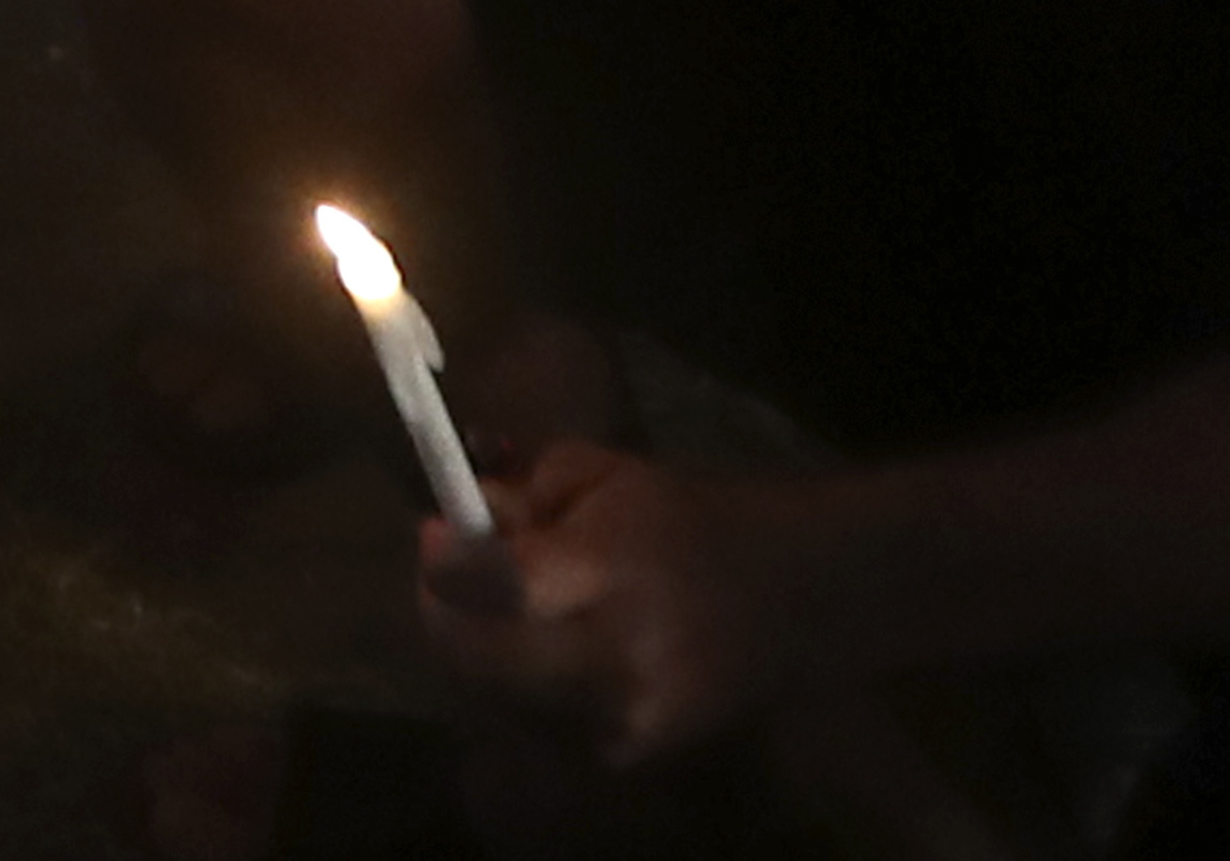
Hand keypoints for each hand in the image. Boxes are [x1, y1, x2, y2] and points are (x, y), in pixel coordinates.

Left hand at [420, 436, 825, 761]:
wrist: (792, 600)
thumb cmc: (683, 522)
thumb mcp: (599, 474)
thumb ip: (516, 498)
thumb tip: (449, 530)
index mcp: (613, 572)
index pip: (498, 584)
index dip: (446, 561)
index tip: (438, 533)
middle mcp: (619, 655)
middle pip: (478, 654)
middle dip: (449, 610)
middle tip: (454, 578)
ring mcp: (625, 717)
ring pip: (496, 696)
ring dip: (480, 650)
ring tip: (510, 610)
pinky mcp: (631, 756)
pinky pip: (535, 727)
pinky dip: (519, 690)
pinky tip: (546, 652)